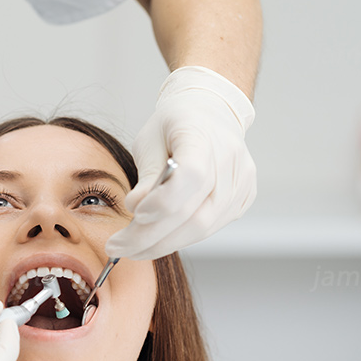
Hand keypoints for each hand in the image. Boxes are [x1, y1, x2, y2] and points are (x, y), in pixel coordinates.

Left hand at [107, 66, 256, 259]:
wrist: (208, 113)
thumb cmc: (173, 126)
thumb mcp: (149, 141)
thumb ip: (146, 176)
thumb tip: (136, 209)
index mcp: (205, 137)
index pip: (191, 177)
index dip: (162, 203)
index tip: (133, 214)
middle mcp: (231, 161)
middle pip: (193, 214)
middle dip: (150, 238)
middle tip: (118, 247)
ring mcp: (242, 182)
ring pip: (201, 228)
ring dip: (162, 243)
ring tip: (132, 247)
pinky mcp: (242, 198)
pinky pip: (210, 228)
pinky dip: (180, 237)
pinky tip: (157, 237)